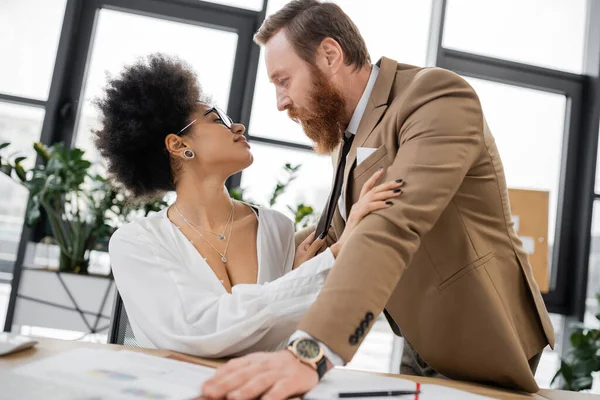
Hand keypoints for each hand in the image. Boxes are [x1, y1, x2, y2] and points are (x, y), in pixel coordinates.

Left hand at [201, 350, 318, 399]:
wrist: (305, 356)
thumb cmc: (275, 366)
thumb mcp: (255, 364)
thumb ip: (237, 371)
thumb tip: (213, 381)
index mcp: (252, 361)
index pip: (232, 368)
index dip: (218, 378)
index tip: (203, 388)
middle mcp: (262, 366)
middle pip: (242, 375)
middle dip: (225, 384)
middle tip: (210, 393)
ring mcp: (276, 373)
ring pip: (259, 381)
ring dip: (246, 390)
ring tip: (233, 398)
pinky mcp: (290, 381)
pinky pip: (280, 389)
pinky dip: (272, 396)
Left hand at [293, 231, 325, 268]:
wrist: (299, 280)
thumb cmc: (300, 267)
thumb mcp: (308, 255)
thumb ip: (315, 245)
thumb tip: (322, 235)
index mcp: (303, 246)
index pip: (312, 235)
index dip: (319, 232)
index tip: (327, 228)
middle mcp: (306, 249)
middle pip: (317, 242)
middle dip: (322, 243)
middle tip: (324, 246)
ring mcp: (310, 255)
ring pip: (320, 249)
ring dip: (322, 250)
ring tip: (321, 254)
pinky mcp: (313, 260)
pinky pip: (320, 255)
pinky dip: (322, 256)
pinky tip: (322, 258)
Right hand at [331, 168, 402, 256]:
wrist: (344, 247)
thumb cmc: (357, 236)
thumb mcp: (367, 223)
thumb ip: (375, 217)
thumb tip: (390, 213)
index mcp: (359, 205)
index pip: (367, 187)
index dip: (374, 178)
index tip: (383, 170)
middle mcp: (357, 204)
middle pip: (373, 189)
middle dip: (387, 184)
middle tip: (400, 181)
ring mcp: (356, 210)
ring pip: (373, 196)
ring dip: (387, 193)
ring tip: (399, 192)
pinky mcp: (356, 216)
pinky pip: (369, 207)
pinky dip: (380, 204)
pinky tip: (389, 205)